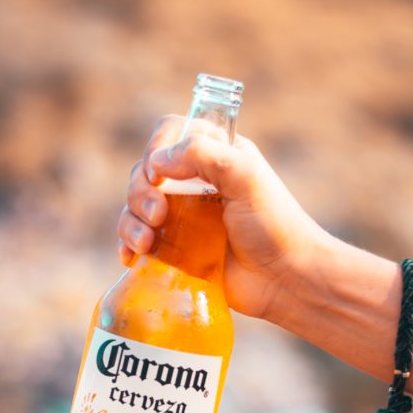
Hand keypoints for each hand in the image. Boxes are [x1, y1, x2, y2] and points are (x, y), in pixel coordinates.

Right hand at [117, 115, 331, 320]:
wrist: (285, 280)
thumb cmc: (274, 226)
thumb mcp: (247, 177)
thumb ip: (205, 154)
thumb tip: (157, 163)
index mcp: (214, 155)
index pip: (170, 132)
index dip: (156, 147)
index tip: (158, 175)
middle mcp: (194, 182)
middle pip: (144, 171)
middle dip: (140, 192)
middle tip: (159, 216)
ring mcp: (183, 218)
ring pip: (136, 207)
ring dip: (131, 221)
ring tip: (146, 244)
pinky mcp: (176, 250)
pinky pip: (137, 240)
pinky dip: (127, 245)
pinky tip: (131, 257)